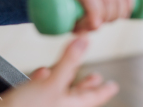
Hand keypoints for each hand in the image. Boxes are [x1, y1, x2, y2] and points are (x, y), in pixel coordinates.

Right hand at [0, 37, 117, 106]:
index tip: (113, 85)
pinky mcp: (30, 102)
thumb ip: (69, 61)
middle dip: (86, 85)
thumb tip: (84, 41)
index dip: (103, 90)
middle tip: (97, 79)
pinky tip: (42, 72)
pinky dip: (43, 80)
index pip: (93, 98)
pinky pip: (41, 90)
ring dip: (66, 79)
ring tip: (72, 72)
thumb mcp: (53, 83)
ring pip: (60, 91)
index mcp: (71, 106)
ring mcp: (45, 104)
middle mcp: (60, 106)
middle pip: (78, 95)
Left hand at [54, 0, 133, 31]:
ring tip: (115, 17)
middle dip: (109, 12)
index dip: (96, 10)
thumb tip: (96, 26)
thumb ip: (77, 24)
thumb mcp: (65, 16)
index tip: (96, 25)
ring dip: (120, 7)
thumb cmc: (64, 4)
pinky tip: (126, 8)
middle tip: (107, 22)